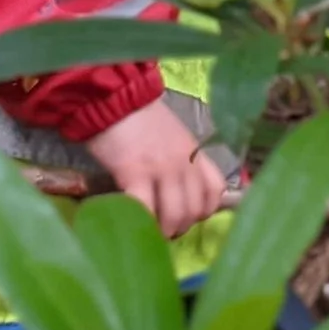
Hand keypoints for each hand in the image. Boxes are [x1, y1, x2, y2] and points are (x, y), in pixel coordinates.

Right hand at [85, 100, 225, 239]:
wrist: (113, 97)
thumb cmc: (138, 116)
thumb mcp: (172, 135)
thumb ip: (179, 159)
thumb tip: (175, 189)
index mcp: (194, 153)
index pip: (215, 190)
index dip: (204, 210)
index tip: (187, 215)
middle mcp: (184, 163)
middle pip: (195, 208)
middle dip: (180, 226)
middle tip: (165, 230)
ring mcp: (161, 168)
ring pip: (175, 214)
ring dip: (163, 230)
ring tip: (150, 232)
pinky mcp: (135, 172)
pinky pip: (145, 208)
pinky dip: (141, 220)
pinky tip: (133, 220)